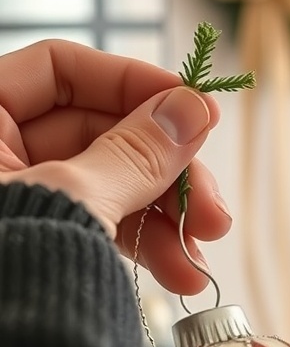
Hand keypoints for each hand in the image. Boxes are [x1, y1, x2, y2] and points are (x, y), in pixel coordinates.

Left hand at [0, 40, 231, 294]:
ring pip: (108, 183)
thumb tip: (192, 108)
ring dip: (163, 215)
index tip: (193, 112)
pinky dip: (141, 244)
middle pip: (97, 131)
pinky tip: (178, 272)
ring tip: (200, 255)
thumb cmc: (3, 276)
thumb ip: (135, 151)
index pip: (59, 70)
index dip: (130, 82)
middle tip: (212, 206)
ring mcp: (18, 203)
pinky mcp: (40, 246)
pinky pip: (100, 226)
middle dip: (164, 170)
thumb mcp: (70, 202)